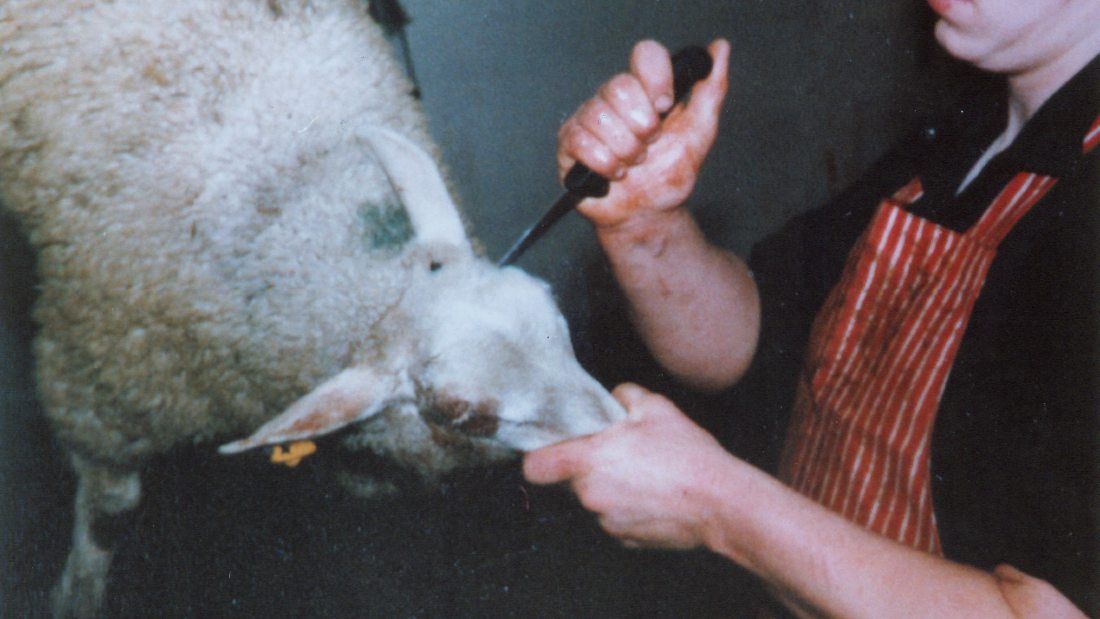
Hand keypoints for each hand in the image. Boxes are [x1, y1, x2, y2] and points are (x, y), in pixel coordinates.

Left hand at [523, 383, 738, 548]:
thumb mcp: (656, 407)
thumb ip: (623, 395)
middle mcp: (589, 495)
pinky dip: (626, 508)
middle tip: (617, 453)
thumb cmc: (687, 454)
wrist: (721, 502)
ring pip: (592, 500)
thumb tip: (611, 398)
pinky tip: (653, 495)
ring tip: (643, 474)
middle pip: (567, 481)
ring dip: (607, 487)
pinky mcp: (623, 540)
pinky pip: (612, 519)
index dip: (540, 456)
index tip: (555, 447)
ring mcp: (605, 522)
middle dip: (584, 467)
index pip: (534, 466)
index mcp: (588, 461)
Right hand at [556, 39, 729, 230]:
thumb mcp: (699, 134)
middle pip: (620, 87)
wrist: (648, 215)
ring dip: (625, 151)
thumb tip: (720, 48)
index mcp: (643, 89)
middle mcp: (612, 98)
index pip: (645, 55)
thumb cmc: (668, 175)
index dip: (657, 80)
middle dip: (642, 127)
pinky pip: (581, 141)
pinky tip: (613, 174)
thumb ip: (711, 91)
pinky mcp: (569, 144)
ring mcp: (587, 119)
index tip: (666, 107)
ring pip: (600, 117)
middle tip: (648, 146)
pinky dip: (604, 164)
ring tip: (631, 164)